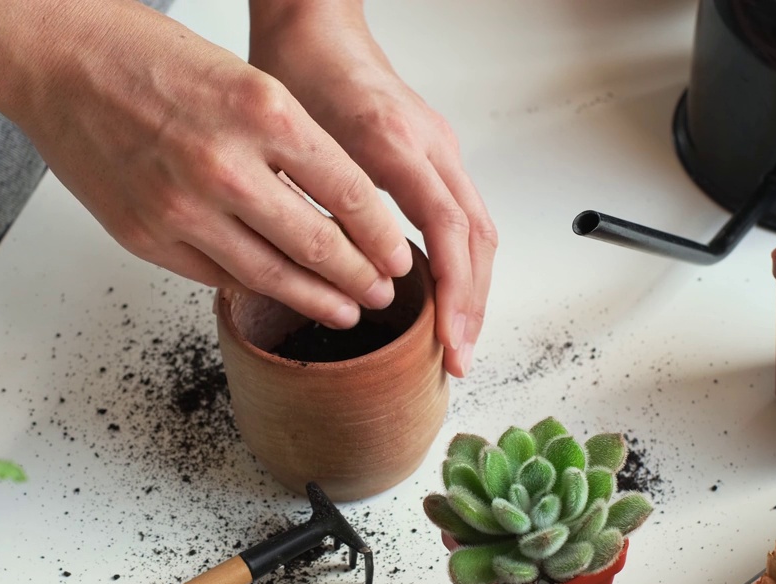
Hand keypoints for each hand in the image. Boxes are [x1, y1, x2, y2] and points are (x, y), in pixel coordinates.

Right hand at [0, 0, 412, 330]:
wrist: (58, 62)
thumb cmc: (148, 59)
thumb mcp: (242, 80)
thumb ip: (287, 143)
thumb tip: (333, 206)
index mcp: (264, 113)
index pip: (349, 193)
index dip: (381, 237)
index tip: (399, 257)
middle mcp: (227, 166)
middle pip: (318, 245)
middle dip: (360, 279)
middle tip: (382, 295)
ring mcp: (182, 209)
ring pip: (269, 275)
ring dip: (316, 300)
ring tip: (344, 312)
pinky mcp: (146, 237)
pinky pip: (215, 276)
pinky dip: (252, 288)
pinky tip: (275, 294)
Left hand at [249, 2, 497, 376]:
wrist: (316, 30)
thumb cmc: (298, 75)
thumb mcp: (297, 145)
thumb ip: (322, 207)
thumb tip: (338, 280)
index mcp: (397, 143)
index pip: (447, 227)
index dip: (453, 290)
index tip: (448, 339)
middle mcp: (431, 146)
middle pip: (477, 238)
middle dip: (472, 305)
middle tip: (457, 358)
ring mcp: (441, 150)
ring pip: (478, 230)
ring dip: (472, 290)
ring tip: (456, 341)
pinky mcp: (437, 156)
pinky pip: (464, 217)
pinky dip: (462, 263)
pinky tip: (445, 298)